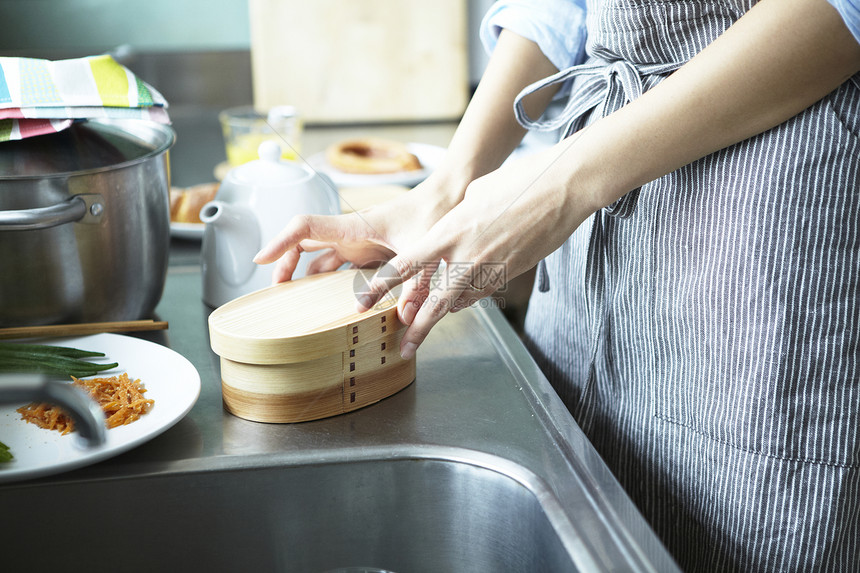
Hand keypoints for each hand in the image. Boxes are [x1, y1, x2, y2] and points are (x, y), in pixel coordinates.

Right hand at [252, 170, 468, 281]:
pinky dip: (328, 279)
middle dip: (284, 264)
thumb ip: (415, 284)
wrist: (448, 197)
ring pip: (319, 256)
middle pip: (303, 243)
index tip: (260, 259)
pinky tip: (329, 298)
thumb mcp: (423, 251)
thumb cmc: (433, 213)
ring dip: (305, 274)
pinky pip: (339, 264)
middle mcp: (350, 233)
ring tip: (296, 300)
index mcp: (354, 226)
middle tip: (276, 290)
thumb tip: (406, 318)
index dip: (279, 242)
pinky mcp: (369, 250)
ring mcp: (358, 241)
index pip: (304, 228)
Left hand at [358, 141, 598, 359]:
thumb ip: (458, 215)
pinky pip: (482, 293)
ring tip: (424, 328)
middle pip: (433, 302)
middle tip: (403, 347)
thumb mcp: (476, 193)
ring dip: (442, 315)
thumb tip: (453, 224)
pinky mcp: (511, 273)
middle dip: (416, 330)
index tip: (364, 303)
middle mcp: (467, 255)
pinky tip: (458, 302)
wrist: (561, 189)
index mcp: (449, 231)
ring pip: (460, 301)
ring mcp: (491, 268)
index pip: (406, 265)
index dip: (381, 287)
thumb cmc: (519, 181)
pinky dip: (467, 300)